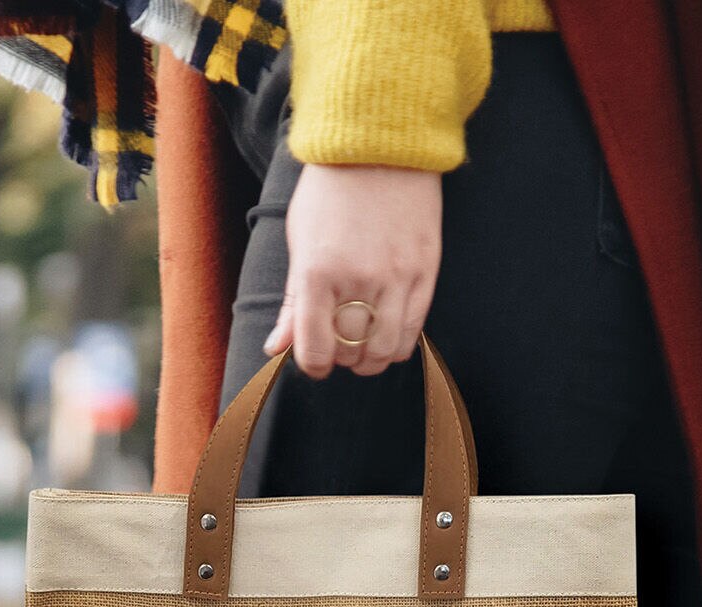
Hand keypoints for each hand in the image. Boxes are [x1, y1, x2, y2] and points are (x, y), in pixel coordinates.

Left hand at [263, 162, 442, 378]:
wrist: (379, 146)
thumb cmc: (330, 192)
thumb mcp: (300, 242)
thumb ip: (292, 301)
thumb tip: (276, 349)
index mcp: (318, 271)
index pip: (314, 348)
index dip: (312, 365)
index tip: (313, 362)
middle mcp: (358, 279)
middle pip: (350, 352)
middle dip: (341, 358)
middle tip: (338, 345)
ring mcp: (396, 278)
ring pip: (384, 351)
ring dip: (370, 359)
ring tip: (363, 346)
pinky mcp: (425, 274)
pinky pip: (412, 332)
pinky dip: (397, 346)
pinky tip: (386, 335)